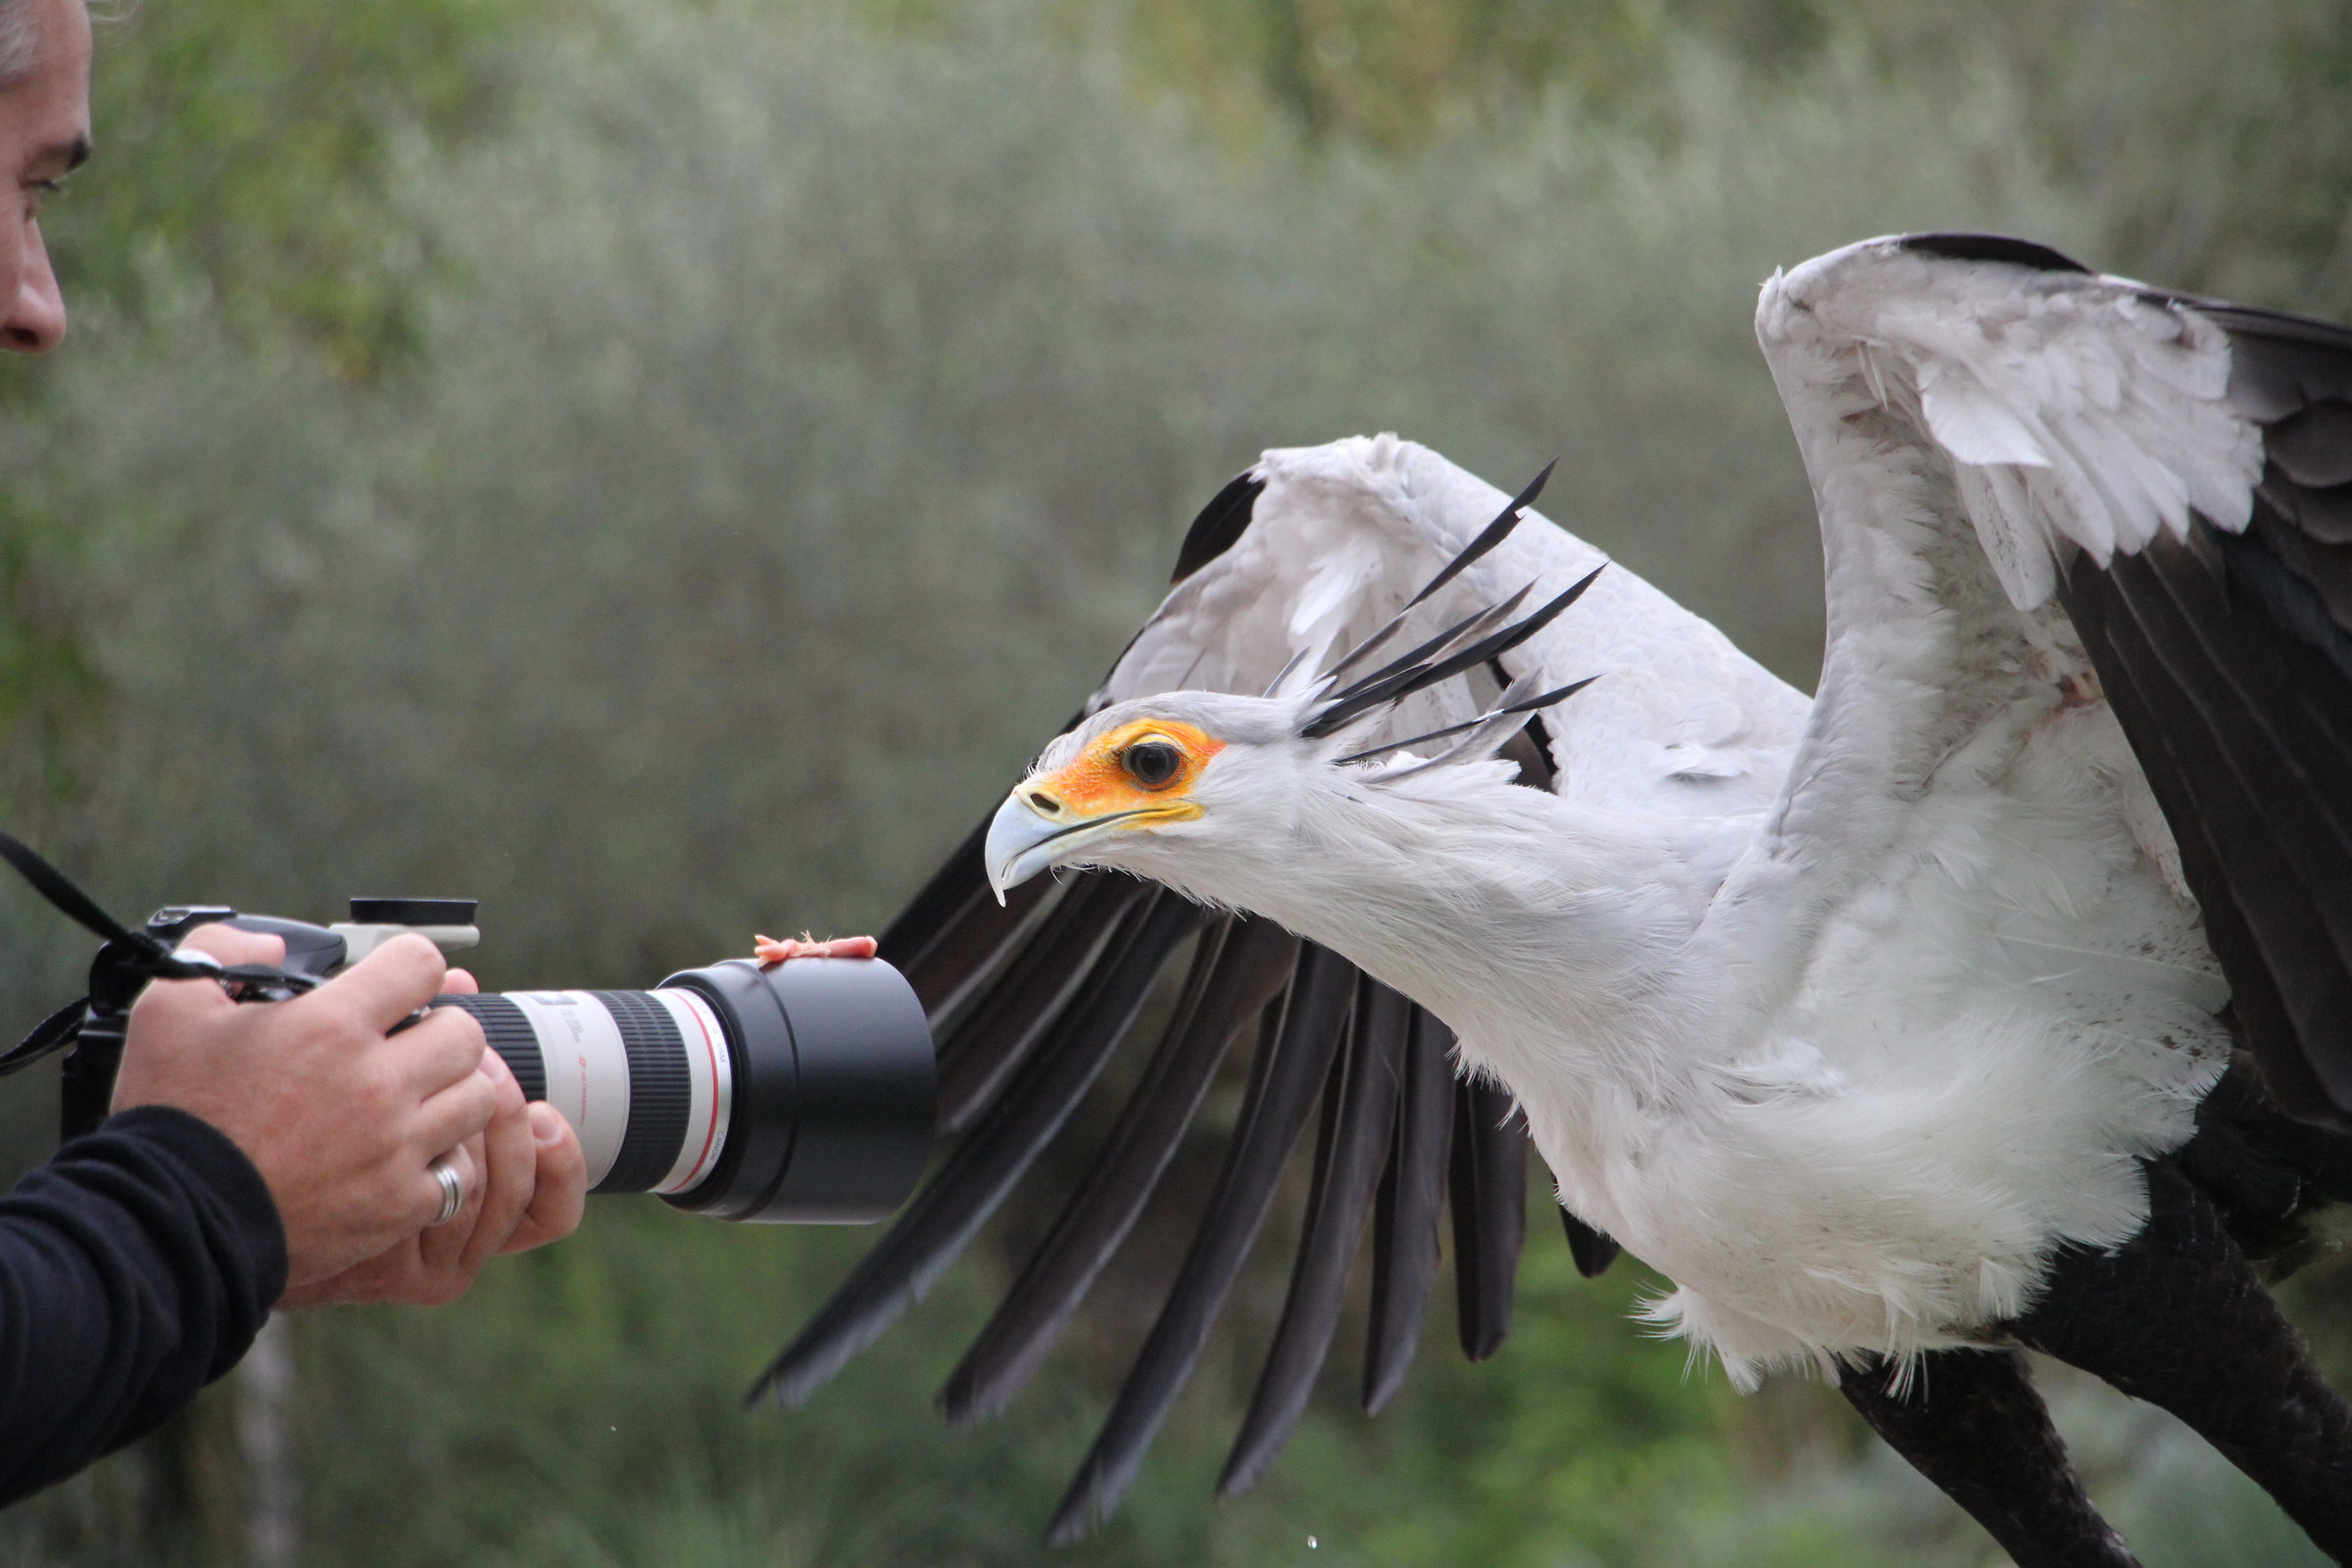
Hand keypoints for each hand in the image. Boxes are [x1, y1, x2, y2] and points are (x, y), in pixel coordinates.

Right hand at [112, 925, 537, 1296]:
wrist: (169, 1225)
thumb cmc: (172, 1116)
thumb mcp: (170, 1009)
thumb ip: (222, 951)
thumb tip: (274, 945)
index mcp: (332, 1026)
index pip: (422, 963)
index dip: (407, 967)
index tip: (392, 985)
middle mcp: (378, 1083)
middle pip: (466, 1032)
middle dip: (440, 1029)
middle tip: (409, 1044)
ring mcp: (396, 1147)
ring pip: (478, 1098)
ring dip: (453, 1092)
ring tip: (418, 1098)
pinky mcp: (401, 1204)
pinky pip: (460, 1170)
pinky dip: (443, 1161)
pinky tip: (409, 1156)